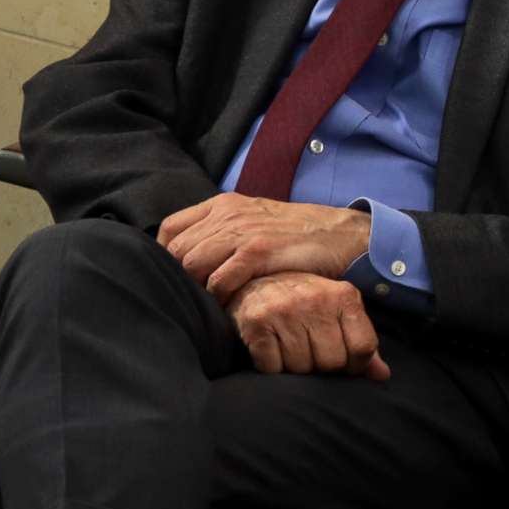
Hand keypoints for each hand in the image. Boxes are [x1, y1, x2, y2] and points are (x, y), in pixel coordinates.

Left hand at [159, 194, 371, 298]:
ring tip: (210, 303)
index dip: (165, 255)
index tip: (176, 276)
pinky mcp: (258, 252)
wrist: (343, 235)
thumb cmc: (298, 235)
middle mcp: (228, 214)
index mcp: (224, 204)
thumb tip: (191, 258)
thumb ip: (224, 231)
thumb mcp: (256, 220)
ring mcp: (243, 232)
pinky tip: (229, 304)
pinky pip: (219, 280)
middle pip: (177, 250)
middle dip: (180, 277)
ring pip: (193, 266)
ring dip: (197, 289)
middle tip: (193, 297)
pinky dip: (218, 297)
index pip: (171, 228)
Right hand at [225, 272, 389, 380]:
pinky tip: (273, 352)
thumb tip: (382, 375)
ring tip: (292, 351)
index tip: (345, 365)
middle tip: (313, 356)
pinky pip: (272, 367)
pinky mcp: (257, 322)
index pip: (363, 347)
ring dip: (296, 369)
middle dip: (323, 368)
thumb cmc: (305, 304)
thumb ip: (361, 342)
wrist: (256, 283)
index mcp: (344, 296)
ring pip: (302, 368)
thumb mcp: (339, 312)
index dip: (356, 365)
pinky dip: (272, 368)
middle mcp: (316, 300)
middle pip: (332, 361)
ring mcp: (285, 310)